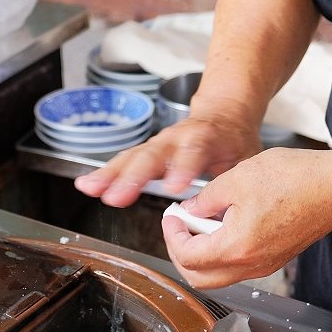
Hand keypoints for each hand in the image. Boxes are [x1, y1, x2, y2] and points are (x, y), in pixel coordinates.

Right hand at [73, 110, 261, 207]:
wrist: (225, 115)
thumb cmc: (235, 142)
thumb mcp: (246, 160)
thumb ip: (234, 184)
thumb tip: (229, 217)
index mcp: (206, 138)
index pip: (194, 151)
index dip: (184, 167)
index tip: (177, 186)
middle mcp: (177, 138)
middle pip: (153, 155)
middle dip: (134, 176)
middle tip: (118, 196)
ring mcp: (159, 144)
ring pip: (132, 157)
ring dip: (111, 175)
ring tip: (91, 189)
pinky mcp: (147, 151)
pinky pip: (124, 161)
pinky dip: (105, 173)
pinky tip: (86, 185)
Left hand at [161, 147, 331, 289]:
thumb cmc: (296, 180)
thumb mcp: (237, 179)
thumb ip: (205, 199)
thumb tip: (189, 210)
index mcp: (237, 247)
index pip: (187, 257)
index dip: (171, 236)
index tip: (171, 217)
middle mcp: (251, 264)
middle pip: (199, 278)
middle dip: (181, 253)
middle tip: (180, 227)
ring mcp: (265, 265)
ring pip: (219, 276)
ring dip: (203, 254)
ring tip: (203, 222)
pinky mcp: (275, 258)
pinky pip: (239, 267)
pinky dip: (223, 252)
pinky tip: (226, 224)